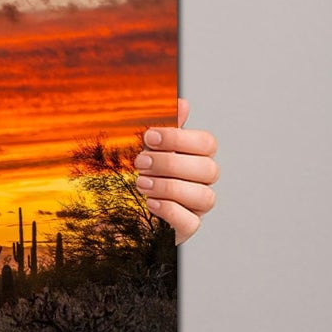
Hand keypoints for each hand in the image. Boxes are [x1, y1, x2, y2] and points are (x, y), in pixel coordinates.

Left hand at [135, 97, 217, 245]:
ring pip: (204, 196)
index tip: (149, 137)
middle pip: (208, 170)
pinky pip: (191, 223)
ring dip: (169, 186)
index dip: (179, 138)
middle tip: (140, 162)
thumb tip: (182, 103)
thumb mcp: (151, 150)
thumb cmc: (144, 176)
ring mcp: (197, 208)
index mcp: (197, 159)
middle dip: (170, 163)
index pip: (207, 144)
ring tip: (141, 182)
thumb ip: (166, 131)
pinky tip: (150, 202)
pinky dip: (169, 210)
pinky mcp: (186, 229)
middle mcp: (202, 183)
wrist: (123, 212)